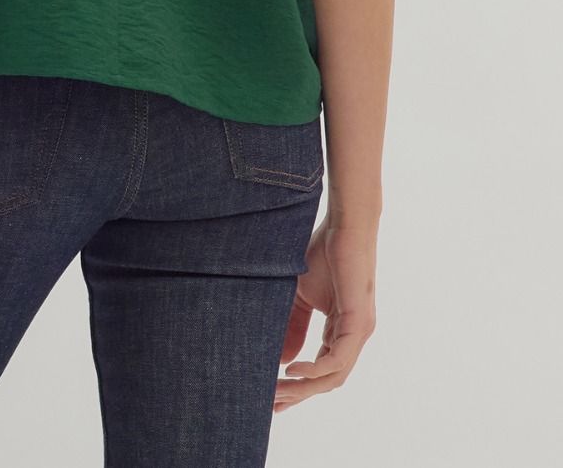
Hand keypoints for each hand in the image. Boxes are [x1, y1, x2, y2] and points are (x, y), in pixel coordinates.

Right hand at [274, 217, 377, 411]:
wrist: (344, 227)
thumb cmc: (324, 255)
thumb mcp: (301, 297)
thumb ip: (293, 327)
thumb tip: (284, 362)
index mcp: (342, 332)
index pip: (323, 371)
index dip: (299, 388)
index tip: (274, 398)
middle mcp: (354, 337)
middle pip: (327, 380)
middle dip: (299, 396)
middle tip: (272, 405)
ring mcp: (359, 332)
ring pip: (333, 375)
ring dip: (304, 388)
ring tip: (278, 391)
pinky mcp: (359, 322)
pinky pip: (338, 359)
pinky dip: (315, 370)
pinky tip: (293, 371)